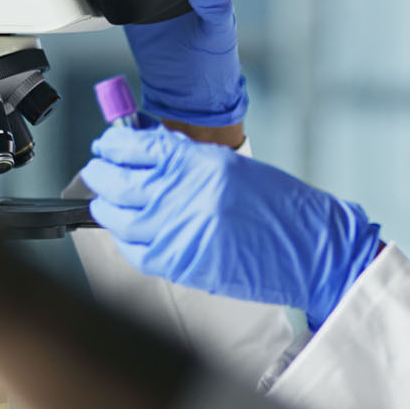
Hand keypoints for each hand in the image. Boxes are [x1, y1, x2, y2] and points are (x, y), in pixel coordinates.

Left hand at [79, 125, 382, 325]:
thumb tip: (147, 151)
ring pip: (116, 217)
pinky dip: (123, 238)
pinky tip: (125, 230)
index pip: (137, 147)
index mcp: (200, 164)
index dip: (113, 145)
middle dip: (101, 172)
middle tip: (98, 168)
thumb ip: (188, 160)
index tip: (107, 144)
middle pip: (117, 180)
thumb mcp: (233, 168)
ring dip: (105, 206)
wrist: (310, 250)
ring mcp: (178, 232)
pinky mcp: (180, 264)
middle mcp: (184, 196)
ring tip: (106, 200)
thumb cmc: (281, 207)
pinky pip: (133, 250)